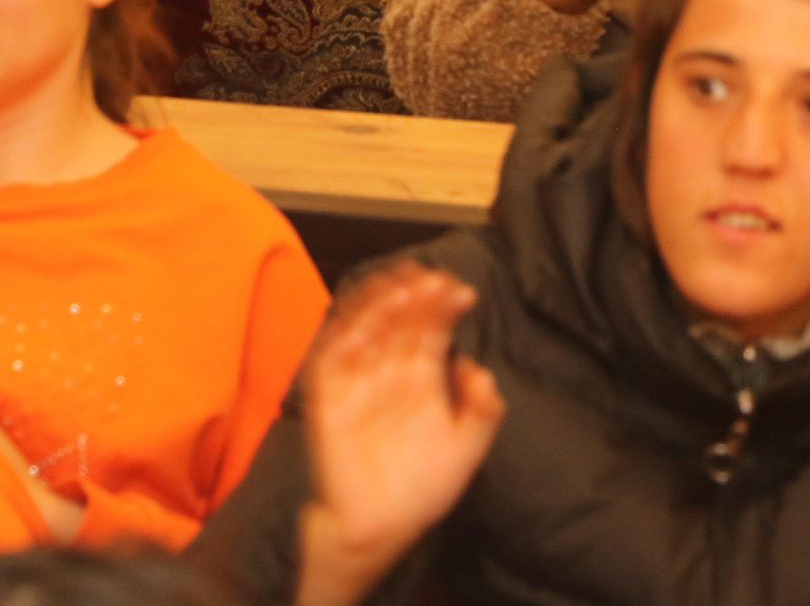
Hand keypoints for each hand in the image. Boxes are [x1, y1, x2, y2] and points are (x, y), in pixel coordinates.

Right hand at [297, 263, 504, 605]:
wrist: (382, 529)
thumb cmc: (423, 487)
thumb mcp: (467, 447)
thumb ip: (482, 410)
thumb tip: (476, 367)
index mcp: (421, 375)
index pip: (429, 328)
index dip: (443, 306)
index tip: (463, 292)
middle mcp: (388, 370)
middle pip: (397, 319)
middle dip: (413, 296)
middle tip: (431, 280)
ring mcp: (356, 382)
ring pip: (362, 329)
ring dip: (377, 308)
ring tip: (402, 291)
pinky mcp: (327, 401)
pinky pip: (328, 363)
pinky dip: (340, 342)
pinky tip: (362, 329)